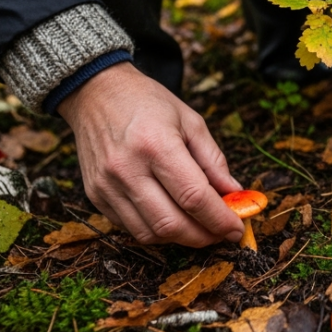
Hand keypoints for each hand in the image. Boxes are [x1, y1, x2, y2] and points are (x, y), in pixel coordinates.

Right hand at [57, 62, 244, 246]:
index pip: (194, 197)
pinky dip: (156, 230)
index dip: (220, 219)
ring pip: (150, 234)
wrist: (96, 93)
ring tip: (198, 227)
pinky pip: (130, 228)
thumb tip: (235, 194)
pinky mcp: (95, 195)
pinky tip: (170, 215)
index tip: (237, 229)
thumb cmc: (148, 103)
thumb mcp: (191, 121)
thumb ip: (214, 161)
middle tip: (221, 233)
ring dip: (180, 238)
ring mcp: (107, 185)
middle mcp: (127, 168)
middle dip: (203, 237)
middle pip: (171, 224)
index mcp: (156, 144)